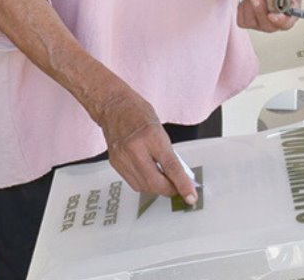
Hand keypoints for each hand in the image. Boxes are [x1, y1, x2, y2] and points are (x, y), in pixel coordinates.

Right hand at [95, 88, 196, 203]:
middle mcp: (135, 148)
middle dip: (169, 190)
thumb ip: (168, 152)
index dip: (182, 184)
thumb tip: (178, 174)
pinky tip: (149, 177)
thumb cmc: (137, 112)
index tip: (191, 196)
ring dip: (157, 188)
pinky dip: (144, 184)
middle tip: (178, 189)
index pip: (170, 166)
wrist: (113, 106)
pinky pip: (133, 182)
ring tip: (164, 182)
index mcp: (151, 136)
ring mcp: (123, 157)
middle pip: (155, 182)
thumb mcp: (160, 129)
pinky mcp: (115, 163)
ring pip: (143, 186)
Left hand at [237, 0, 298, 32]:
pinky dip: (242, 4)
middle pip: (266, 24)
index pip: (285, 24)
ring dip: (248, 2)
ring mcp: (259, 26)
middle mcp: (273, 25)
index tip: (271, 15)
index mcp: (287, 18)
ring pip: (251, 20)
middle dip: (259, 9)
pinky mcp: (246, 23)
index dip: (279, 20)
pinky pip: (242, 17)